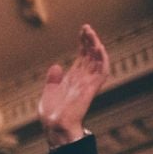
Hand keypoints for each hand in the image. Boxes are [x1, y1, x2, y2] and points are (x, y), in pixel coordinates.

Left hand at [37, 24, 109, 147]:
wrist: (54, 126)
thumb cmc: (52, 114)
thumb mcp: (50, 91)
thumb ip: (53, 79)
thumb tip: (56, 66)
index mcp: (73, 79)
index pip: (82, 57)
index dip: (83, 44)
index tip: (82, 31)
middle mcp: (83, 79)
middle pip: (91, 56)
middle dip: (90, 41)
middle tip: (86, 27)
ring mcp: (88, 83)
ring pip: (97, 60)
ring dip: (96, 45)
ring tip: (91, 32)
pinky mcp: (91, 88)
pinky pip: (102, 71)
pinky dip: (102, 58)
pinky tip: (98, 46)